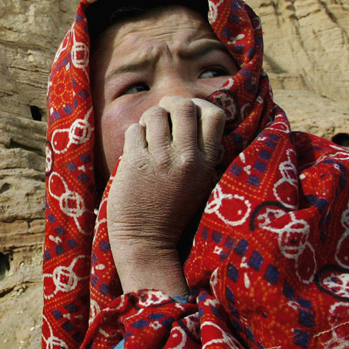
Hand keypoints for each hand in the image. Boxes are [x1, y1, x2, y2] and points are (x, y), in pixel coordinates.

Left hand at [106, 96, 224, 294]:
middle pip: (184, 106)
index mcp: (208, 163)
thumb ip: (200, 153)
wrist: (148, 243)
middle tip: (163, 116)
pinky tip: (136, 151)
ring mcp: (161, 159)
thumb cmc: (172, 212)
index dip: (200, 105)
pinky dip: (133, 135)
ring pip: (155, 114)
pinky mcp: (136, 163)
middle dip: (170, 105)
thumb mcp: (200, 183)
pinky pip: (134, 130)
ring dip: (148, 120)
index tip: (187, 113)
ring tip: (147, 136)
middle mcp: (187, 158)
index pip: (215, 115)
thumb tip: (193, 114)